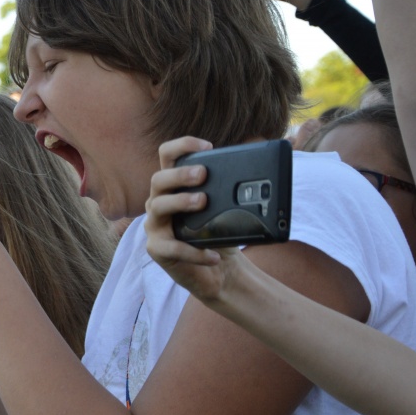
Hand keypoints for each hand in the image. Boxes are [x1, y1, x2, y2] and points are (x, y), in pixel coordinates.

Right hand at [144, 137, 247, 302]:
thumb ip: (238, 177)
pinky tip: (213, 254)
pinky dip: (193, 251)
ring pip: (157, 207)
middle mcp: (159, 202)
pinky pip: (171, 248)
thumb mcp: (230, 204)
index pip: (167, 156)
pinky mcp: (157, 250)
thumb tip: (259, 144)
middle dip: (179, 174)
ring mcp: (155, 226)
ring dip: (180, 201)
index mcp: (174, 186)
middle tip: (202, 174)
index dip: (182, 146)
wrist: (221, 270)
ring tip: (202, 202)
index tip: (207, 145)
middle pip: (158, 179)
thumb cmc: (221, 233)